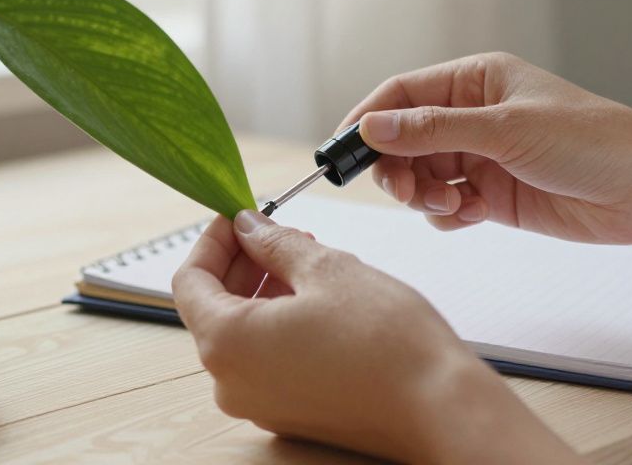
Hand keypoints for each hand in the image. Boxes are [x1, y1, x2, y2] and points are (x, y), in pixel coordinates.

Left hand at [172, 211, 578, 462]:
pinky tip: (317, 298)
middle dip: (243, 262)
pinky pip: (267, 359)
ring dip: (265, 290)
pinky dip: (280, 323)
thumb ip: (275, 243)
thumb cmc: (389, 344)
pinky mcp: (290, 414)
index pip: (189, 281)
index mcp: (226, 344)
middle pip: (213, 308)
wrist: (442, 409)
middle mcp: (231, 383)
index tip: (236, 216)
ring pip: (243, 333)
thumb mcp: (327, 268)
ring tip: (307, 259)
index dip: (212, 241)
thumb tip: (249, 227)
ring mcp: (260, 405)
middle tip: (279, 231)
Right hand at [340, 51, 631, 244]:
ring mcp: (482, 157)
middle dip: (396, 167)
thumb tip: (372, 127)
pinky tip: (474, 215)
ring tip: (451, 206)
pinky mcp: (493, 195)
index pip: (402, 94)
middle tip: (404, 191)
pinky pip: (445, 206)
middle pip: (404, 139)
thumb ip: (432, 130)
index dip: (369, 120)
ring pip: (421, 176)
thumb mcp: (504, 130)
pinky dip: (447, 216)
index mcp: (476, 80)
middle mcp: (473, 116)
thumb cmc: (593, 143)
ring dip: (423, 195)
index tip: (344, 151)